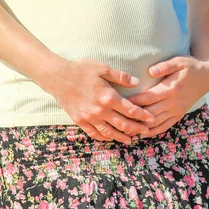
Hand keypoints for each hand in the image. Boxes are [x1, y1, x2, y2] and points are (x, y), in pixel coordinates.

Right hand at [39, 58, 155, 144]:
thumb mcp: (102, 68)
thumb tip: (137, 82)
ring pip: (110, 133)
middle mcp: (100, 110)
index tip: (151, 118)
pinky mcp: (80, 121)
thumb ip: (121, 77)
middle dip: (136, 129)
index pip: (131, 110)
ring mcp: (90, 118)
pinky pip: (94, 133)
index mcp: (108, 97)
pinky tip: (110, 138)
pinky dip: (104, 138)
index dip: (143, 116)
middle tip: (145, 132)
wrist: (57, 77)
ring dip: (122, 137)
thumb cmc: (80, 69)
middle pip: (123, 124)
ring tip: (131, 140)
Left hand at [126, 54, 208, 137]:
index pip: (147, 98)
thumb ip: (165, 66)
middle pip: (149, 113)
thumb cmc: (191, 66)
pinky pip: (164, 127)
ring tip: (125, 130)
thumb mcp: (179, 61)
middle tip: (117, 119)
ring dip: (141, 128)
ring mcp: (176, 111)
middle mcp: (173, 103)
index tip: (119, 103)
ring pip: (156, 123)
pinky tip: (142, 134)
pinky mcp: (179, 115)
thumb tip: (150, 70)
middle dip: (133, 117)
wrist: (207, 77)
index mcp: (170, 89)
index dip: (133, 102)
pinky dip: (152, 132)